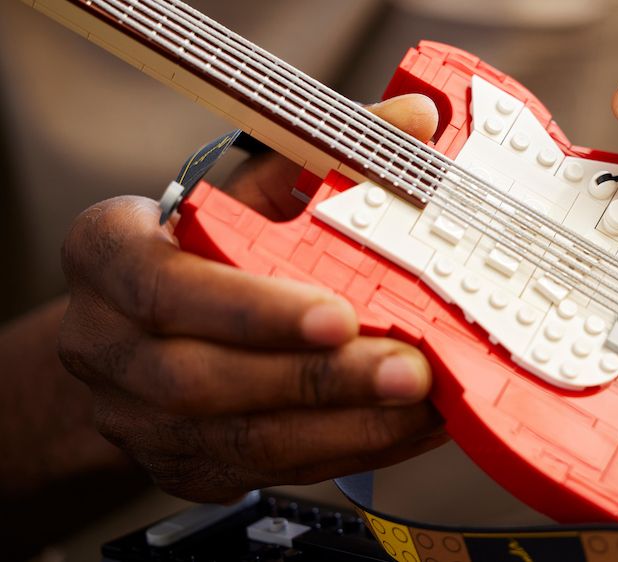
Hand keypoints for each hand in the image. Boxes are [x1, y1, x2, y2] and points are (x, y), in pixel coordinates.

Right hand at [58, 95, 445, 502]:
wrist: (133, 330)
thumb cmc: (199, 246)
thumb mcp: (246, 191)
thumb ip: (324, 157)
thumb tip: (415, 122)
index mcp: (109, 256)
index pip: (165, 289)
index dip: (251, 309)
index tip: (338, 314)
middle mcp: (106, 346)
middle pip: (203, 380)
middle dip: (318, 380)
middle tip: (408, 370)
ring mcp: (137, 419)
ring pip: (239, 441)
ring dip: (342, 427)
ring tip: (419, 404)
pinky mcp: (182, 466)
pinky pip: (268, 472)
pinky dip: (345, 451)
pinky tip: (402, 429)